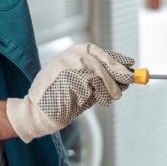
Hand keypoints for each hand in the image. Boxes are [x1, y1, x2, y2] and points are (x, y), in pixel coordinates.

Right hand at [6, 44, 134, 142]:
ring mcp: (68, 65)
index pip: (97, 52)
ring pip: (99, 72)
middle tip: (130, 80)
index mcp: (70, 55)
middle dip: (118, 70)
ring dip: (111, 86)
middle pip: (100, 59)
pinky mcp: (70, 77)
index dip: (115, 58)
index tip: (130, 64)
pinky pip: (93, 84)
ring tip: (113, 97)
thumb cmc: (59, 102)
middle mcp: (68, 56)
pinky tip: (99, 101)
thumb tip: (123, 80)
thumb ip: (99, 82)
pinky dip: (101, 94)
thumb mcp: (81, 88)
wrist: (37, 114)